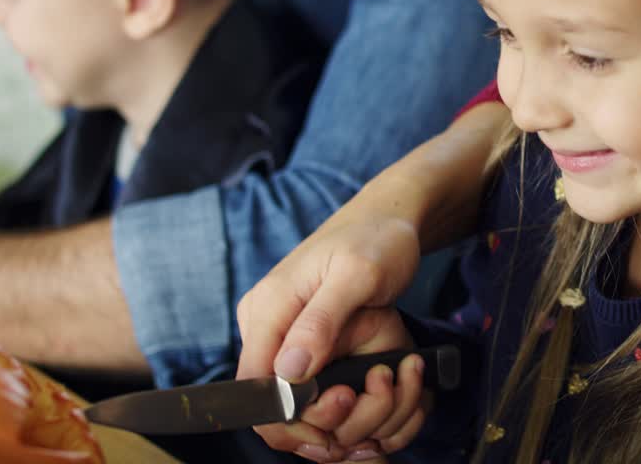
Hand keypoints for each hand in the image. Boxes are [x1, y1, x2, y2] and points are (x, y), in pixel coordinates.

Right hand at [237, 101, 504, 394]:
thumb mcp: (359, 275)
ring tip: (372, 401)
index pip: (254, 387)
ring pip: (287, 398)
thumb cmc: (377, 239)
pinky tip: (364, 395)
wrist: (386, 218)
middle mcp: (263, 324)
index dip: (290, 417)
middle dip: (314, 422)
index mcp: (267, 309)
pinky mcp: (297, 336)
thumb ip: (322, 321)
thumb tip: (288, 372)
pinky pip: (302, 383)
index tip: (338, 416)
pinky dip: (332, 399)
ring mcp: (278, 331)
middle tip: (362, 419)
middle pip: (269, 401)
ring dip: (328, 414)